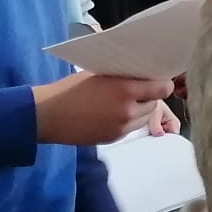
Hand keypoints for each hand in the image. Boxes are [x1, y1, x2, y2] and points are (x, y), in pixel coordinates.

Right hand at [33, 72, 176, 145]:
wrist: (49, 116)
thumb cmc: (71, 89)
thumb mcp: (99, 74)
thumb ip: (123, 76)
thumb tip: (143, 73)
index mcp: (125, 90)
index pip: (162, 88)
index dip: (162, 83)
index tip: (157, 79)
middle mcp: (128, 111)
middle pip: (155, 103)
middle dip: (150, 95)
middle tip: (139, 88)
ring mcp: (122, 127)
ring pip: (146, 117)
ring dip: (141, 108)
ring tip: (125, 100)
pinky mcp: (114, 138)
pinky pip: (132, 127)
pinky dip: (129, 119)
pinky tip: (113, 112)